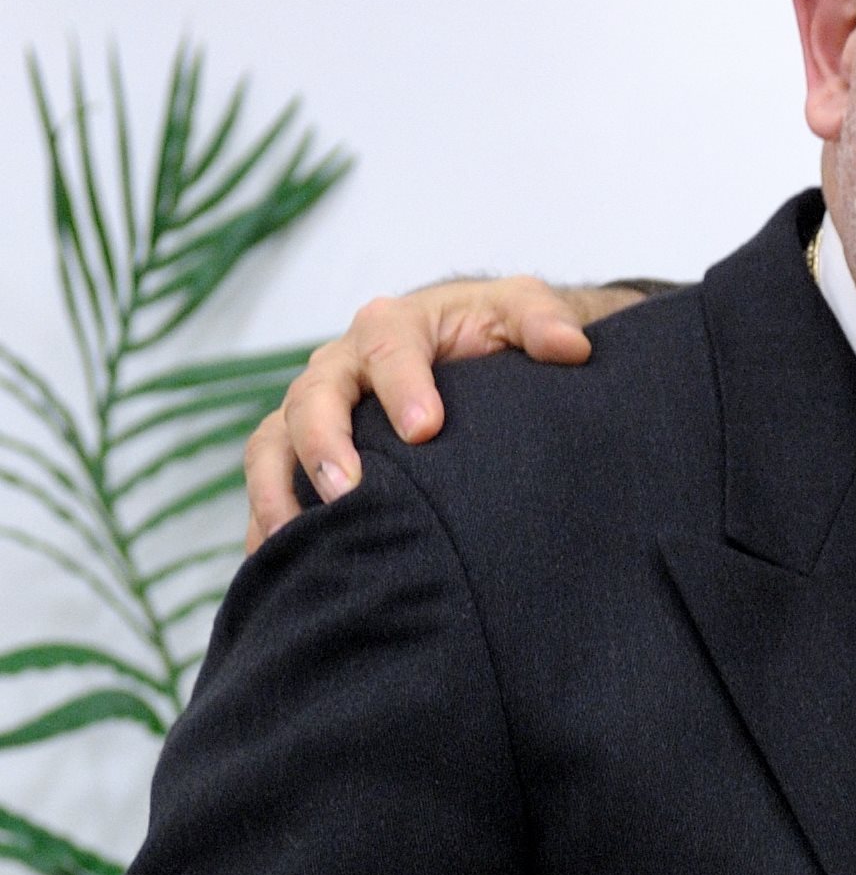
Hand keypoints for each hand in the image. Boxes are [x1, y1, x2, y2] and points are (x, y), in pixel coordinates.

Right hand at [242, 277, 637, 549]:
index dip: (403, 387)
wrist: (465, 347)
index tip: (425, 430)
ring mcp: (316, 407)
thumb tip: (570, 348)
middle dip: (324, 444)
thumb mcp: (519, 312)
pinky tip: (277, 561)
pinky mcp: (300, 447)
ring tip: (297, 538)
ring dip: (277, 486)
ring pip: (272, 440)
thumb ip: (543, 320)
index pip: (389, 349)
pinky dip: (267, 516)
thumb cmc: (490, 331)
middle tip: (348, 493)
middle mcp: (341, 364)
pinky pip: (268, 479)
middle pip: (313, 397)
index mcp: (394, 325)